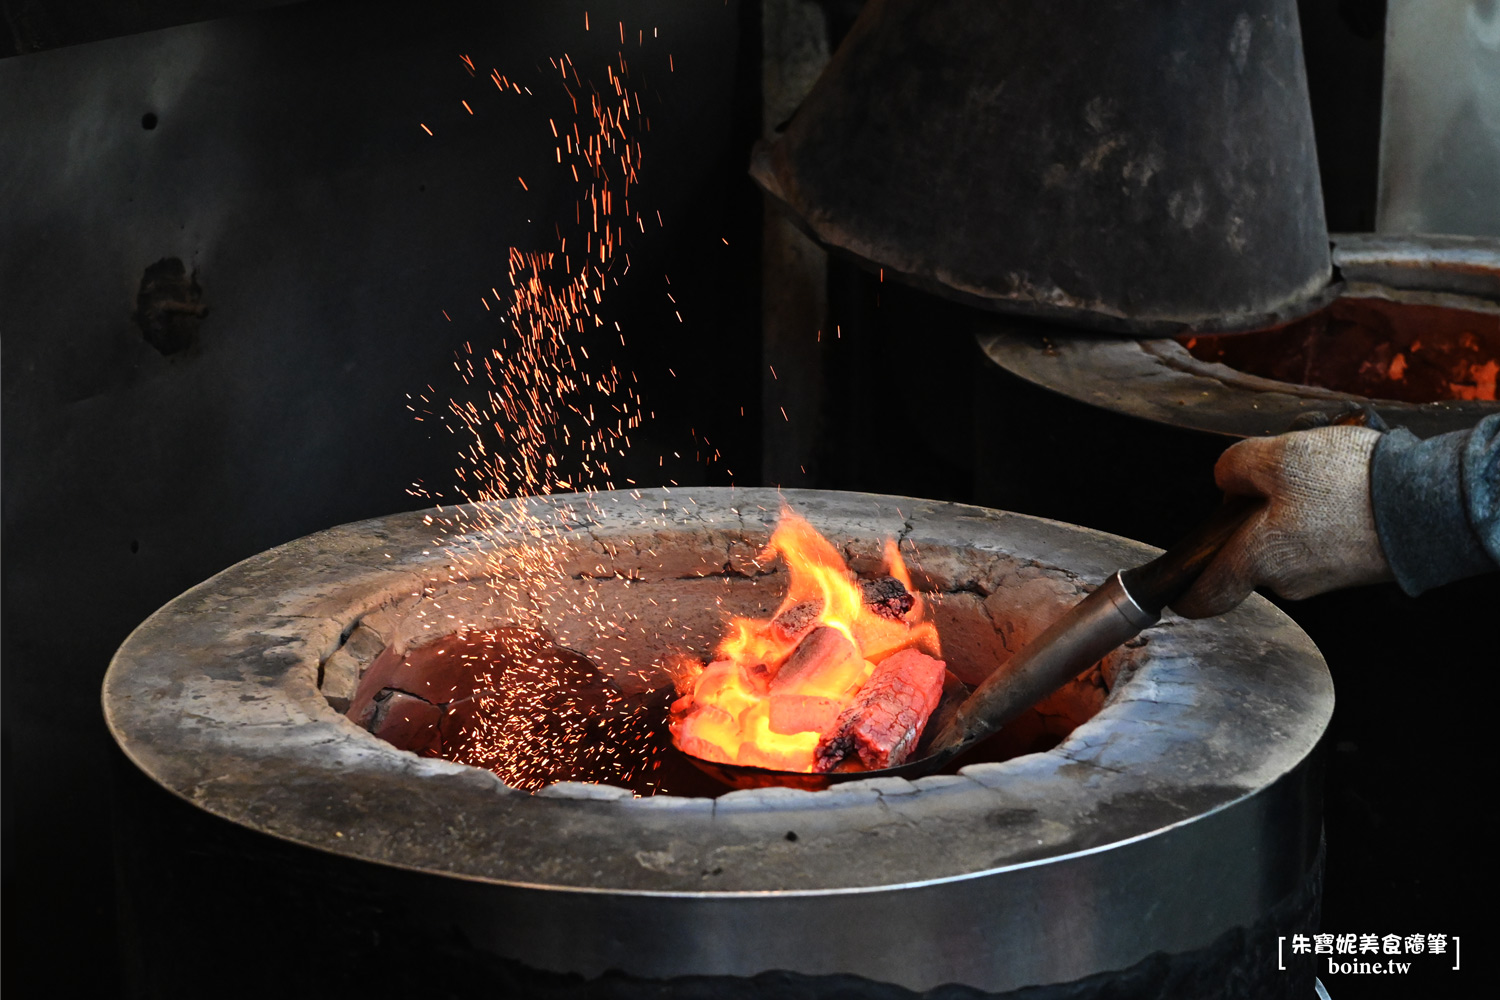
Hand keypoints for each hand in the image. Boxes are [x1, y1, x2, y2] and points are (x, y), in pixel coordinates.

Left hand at [1173, 425, 1392, 617]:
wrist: (1428, 504)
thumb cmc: (1351, 484)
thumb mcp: (1277, 455)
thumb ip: (1234, 467)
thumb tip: (1226, 482)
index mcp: (1258, 559)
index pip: (1208, 593)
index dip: (1187, 591)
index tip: (1177, 588)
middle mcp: (1288, 580)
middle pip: (1248, 556)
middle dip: (1249, 523)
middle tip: (1269, 482)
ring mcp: (1323, 578)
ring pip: (1286, 546)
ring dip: (1289, 515)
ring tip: (1317, 478)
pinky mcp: (1352, 568)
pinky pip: (1319, 543)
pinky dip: (1321, 518)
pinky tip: (1341, 490)